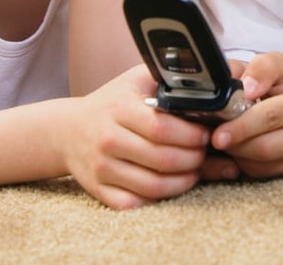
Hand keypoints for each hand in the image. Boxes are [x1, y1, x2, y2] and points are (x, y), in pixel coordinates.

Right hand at [63, 65, 209, 209]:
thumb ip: (169, 78)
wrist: (68, 130)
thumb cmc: (112, 102)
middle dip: (194, 158)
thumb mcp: (136, 80)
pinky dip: (160, 198)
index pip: (162, 128)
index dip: (191, 134)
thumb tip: (214, 81)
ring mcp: (101, 168)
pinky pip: (135, 203)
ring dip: (183, 181)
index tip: (207, 133)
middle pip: (162, 158)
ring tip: (195, 170)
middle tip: (206, 152)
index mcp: (118, 109)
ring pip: (152, 185)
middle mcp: (107, 139)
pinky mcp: (98, 190)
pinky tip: (171, 185)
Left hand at [205, 53, 282, 179]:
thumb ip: (259, 69)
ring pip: (264, 164)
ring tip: (228, 140)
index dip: (241, 127)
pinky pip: (267, 172)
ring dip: (238, 155)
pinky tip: (241, 149)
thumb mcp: (274, 65)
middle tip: (214, 139)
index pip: (270, 116)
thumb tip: (246, 88)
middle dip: (235, 145)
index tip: (218, 134)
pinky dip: (247, 164)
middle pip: (266, 146)